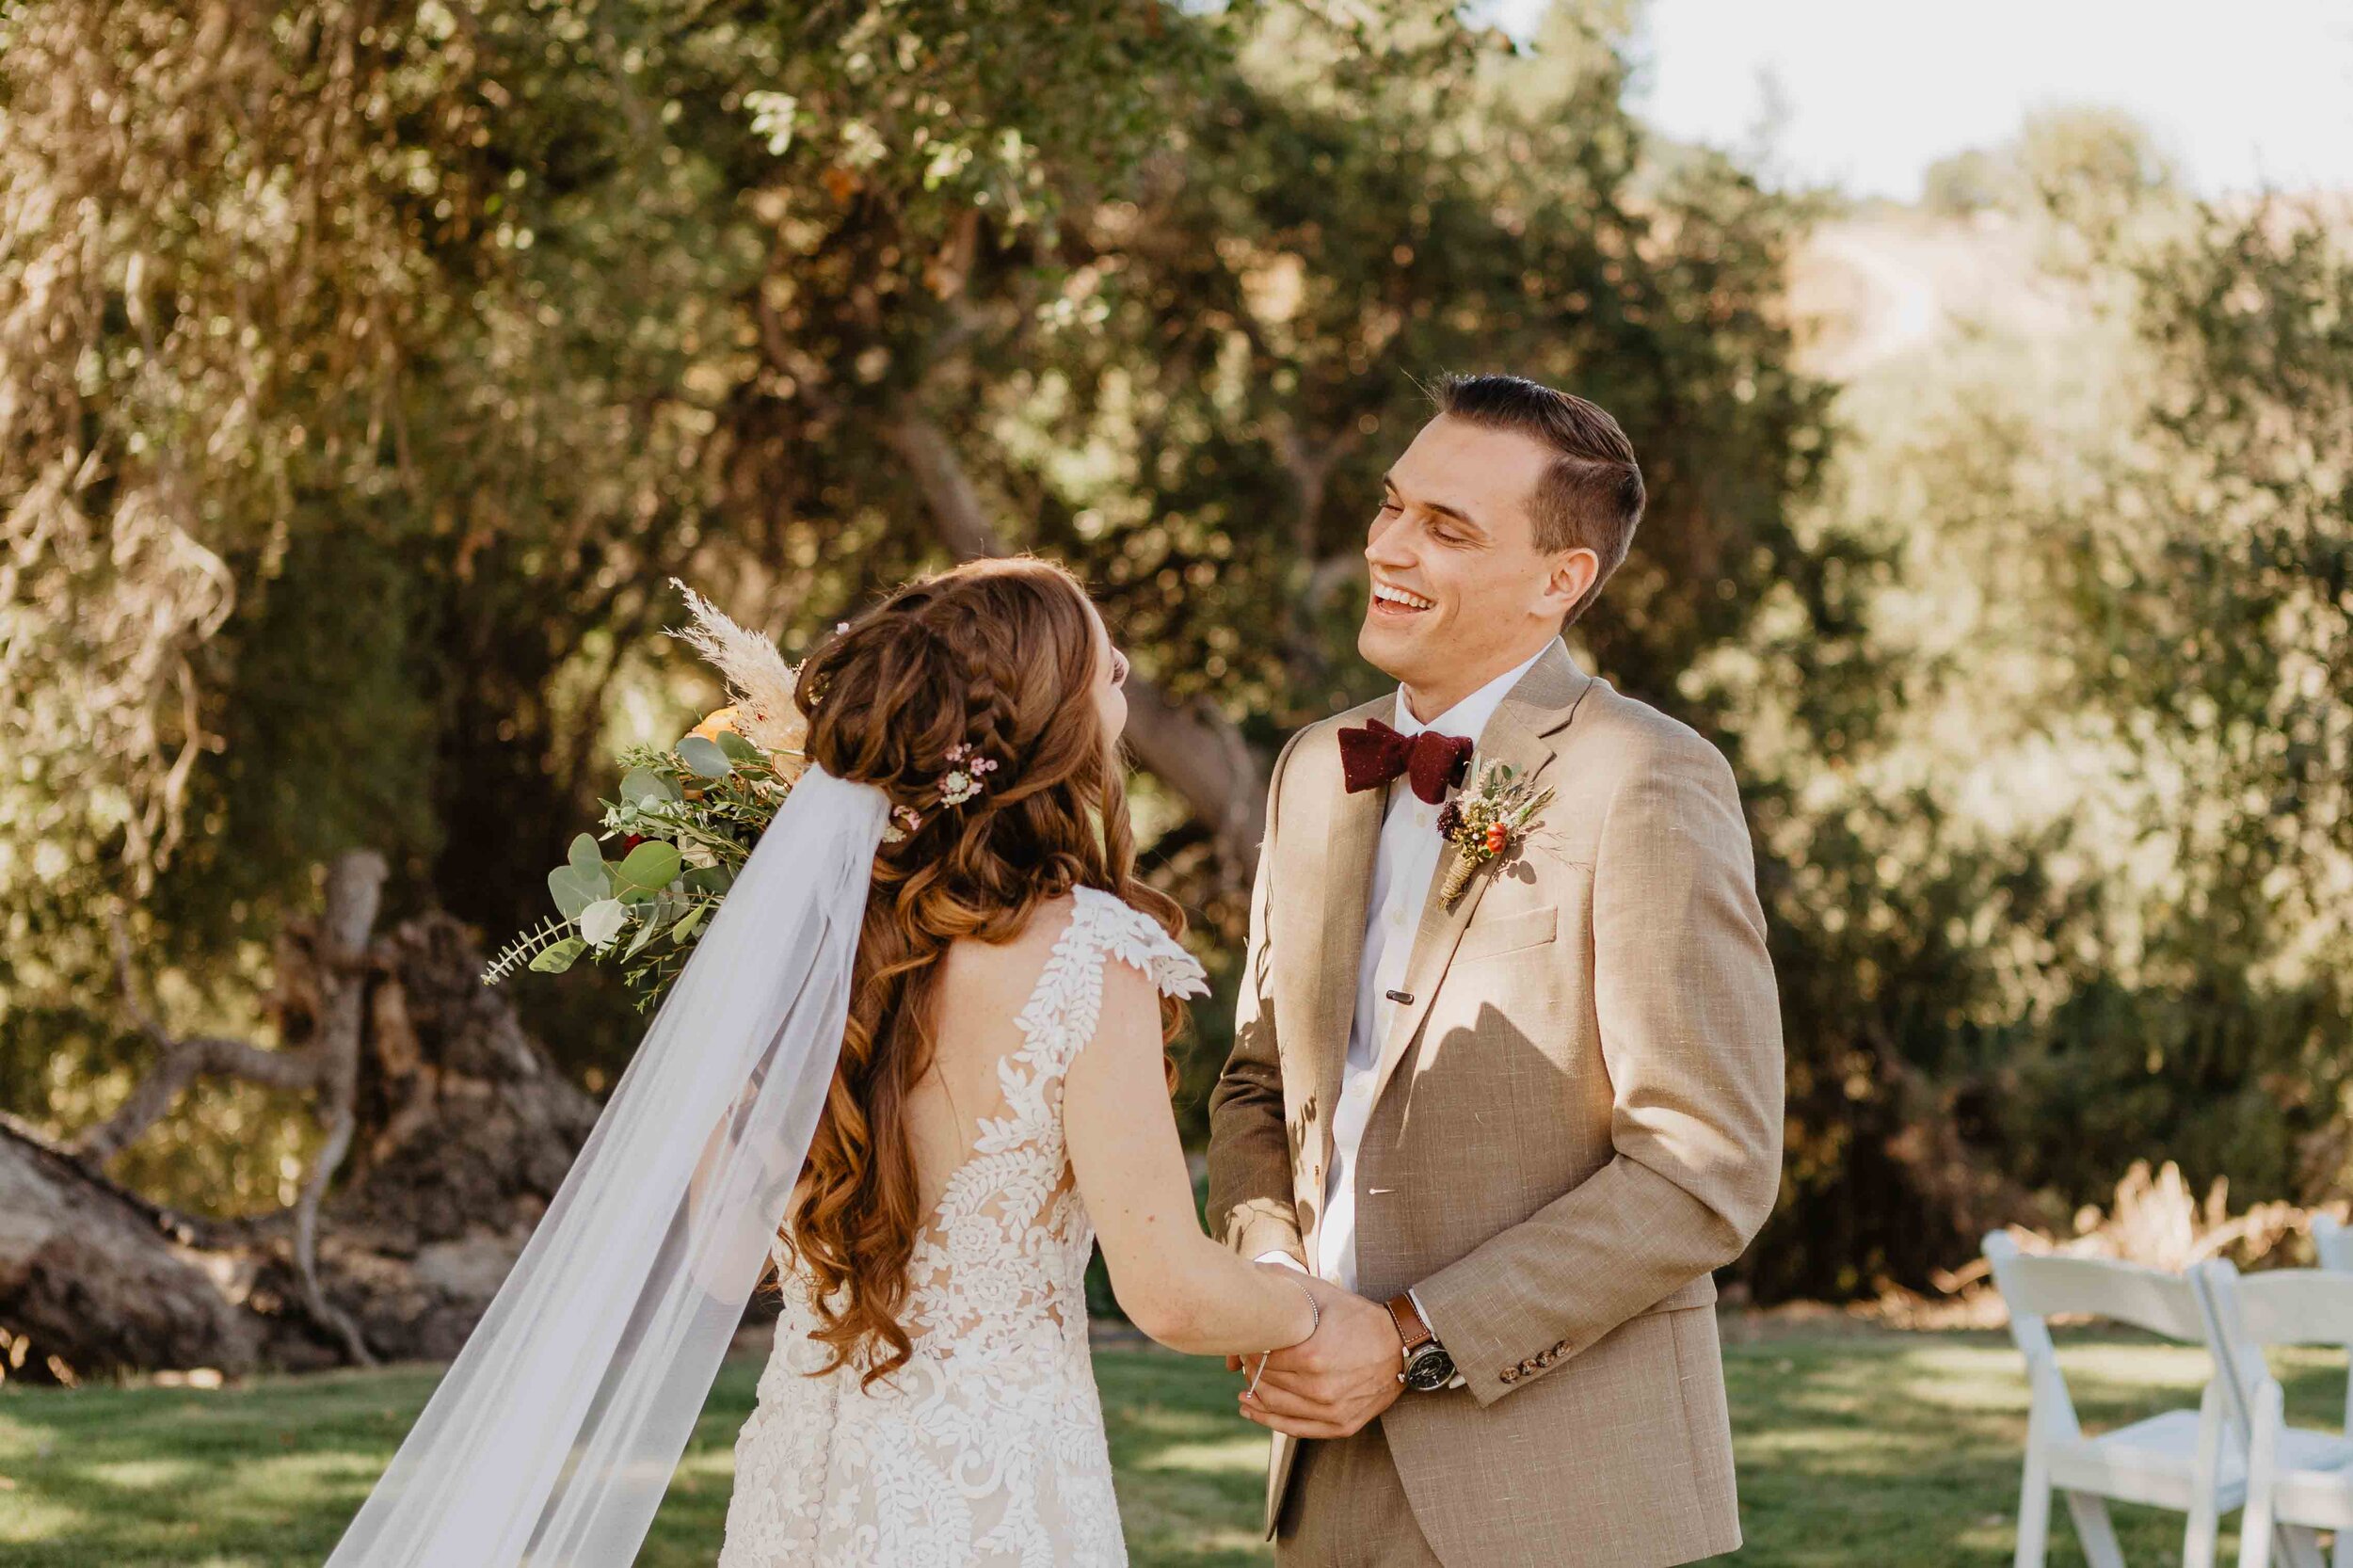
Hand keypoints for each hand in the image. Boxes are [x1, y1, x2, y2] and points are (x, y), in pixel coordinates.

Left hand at [1237, 1279, 1403, 1438]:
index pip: (1265, 1358)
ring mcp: (1332, 1411)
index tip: (1245, 1343)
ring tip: (1244, 1387)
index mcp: (1314, 1356)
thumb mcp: (1323, 1293)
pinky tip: (1253, 1410)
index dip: (1250, 1351)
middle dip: (1251, 1371)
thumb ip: (1284, 1284)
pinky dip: (1270, 1420)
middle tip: (1245, 1361)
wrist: (1402, 1346)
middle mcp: (1321, 1388)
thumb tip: (1250, 1284)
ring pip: (1277, 1408)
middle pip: (1268, 1383)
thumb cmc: (1360, 1318)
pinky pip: (1296, 1429)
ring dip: (1255, 1397)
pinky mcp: (1341, 1425)